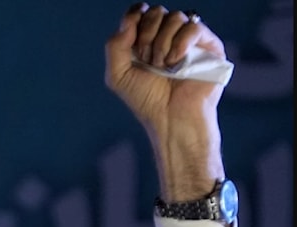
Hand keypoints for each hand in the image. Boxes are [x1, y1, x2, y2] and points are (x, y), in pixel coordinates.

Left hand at [105, 4, 225, 201]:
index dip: (134, 15)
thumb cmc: (146, 100)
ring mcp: (189, 40)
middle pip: (156, 11)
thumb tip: (130, 19)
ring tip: (162, 66)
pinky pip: (194, 27)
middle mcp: (167, 37)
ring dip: (162, 43)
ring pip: (175, 17)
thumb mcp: (118, 75)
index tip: (130, 31)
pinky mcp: (208, 45)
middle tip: (147, 59)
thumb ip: (115, 46)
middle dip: (146, 34)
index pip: (140, 12)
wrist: (171, 117)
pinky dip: (180, 43)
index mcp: (145, 40)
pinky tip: (176, 63)